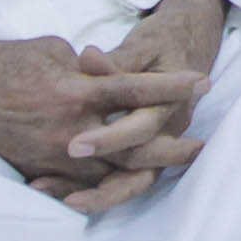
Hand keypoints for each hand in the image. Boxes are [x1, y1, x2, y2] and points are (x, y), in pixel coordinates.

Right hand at [0, 34, 209, 202]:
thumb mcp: (49, 50)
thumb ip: (86, 68)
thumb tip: (108, 76)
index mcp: (73, 91)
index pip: (135, 90)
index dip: (171, 86)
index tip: (202, 82)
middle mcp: (69, 130)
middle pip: (133, 144)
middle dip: (169, 146)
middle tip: (199, 145)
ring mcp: (54, 155)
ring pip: (110, 171)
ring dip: (144, 169)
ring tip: (171, 166)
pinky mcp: (38, 169)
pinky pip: (81, 184)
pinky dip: (107, 183)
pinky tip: (128, 181)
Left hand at [38, 0, 228, 214]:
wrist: (191, 41)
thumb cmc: (165, 41)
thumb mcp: (144, 45)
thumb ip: (116, 61)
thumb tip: (87, 57)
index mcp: (171, 105)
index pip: (141, 129)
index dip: (109, 139)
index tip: (73, 147)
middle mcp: (168, 132)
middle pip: (136, 169)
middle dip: (96, 185)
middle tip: (49, 185)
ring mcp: (158, 145)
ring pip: (129, 181)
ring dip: (91, 195)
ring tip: (52, 198)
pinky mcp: (144, 151)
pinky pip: (121, 177)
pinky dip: (90, 186)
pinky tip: (56, 192)